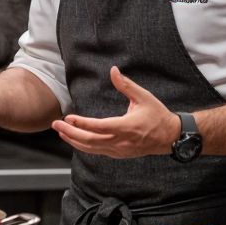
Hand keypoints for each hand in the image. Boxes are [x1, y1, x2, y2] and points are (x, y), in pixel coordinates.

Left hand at [52, 66, 178, 157]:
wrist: (170, 137)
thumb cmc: (157, 115)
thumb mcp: (143, 97)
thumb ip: (126, 85)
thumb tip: (113, 70)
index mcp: (126, 127)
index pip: (98, 127)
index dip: (81, 123)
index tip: (69, 117)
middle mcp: (121, 142)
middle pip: (89, 141)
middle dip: (70, 133)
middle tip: (56, 124)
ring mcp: (119, 150)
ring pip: (91, 149)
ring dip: (74, 141)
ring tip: (61, 131)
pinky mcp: (119, 154)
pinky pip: (97, 151)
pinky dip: (84, 146)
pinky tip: (75, 139)